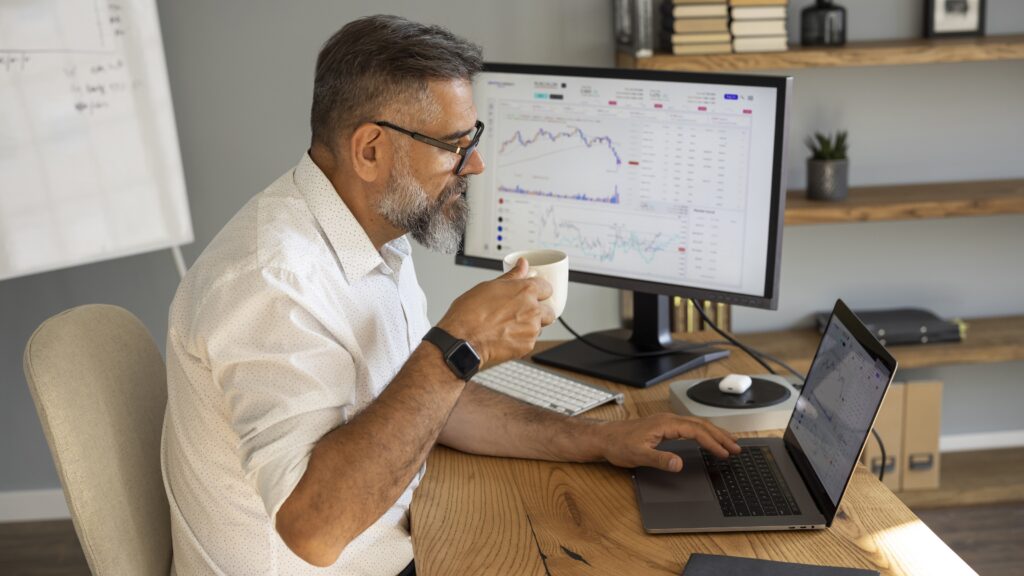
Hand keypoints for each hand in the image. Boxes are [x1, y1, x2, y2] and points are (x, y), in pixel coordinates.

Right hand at [437, 258, 554, 367]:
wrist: (461, 340)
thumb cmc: (469, 314)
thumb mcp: (489, 287)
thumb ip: (512, 276)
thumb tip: (522, 264)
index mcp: (525, 291)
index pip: (547, 288)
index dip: (540, 291)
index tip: (533, 294)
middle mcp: (532, 310)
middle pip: (549, 310)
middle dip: (540, 311)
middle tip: (522, 313)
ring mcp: (531, 329)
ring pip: (540, 327)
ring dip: (530, 326)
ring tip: (510, 326)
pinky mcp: (527, 346)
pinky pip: (531, 341)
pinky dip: (522, 339)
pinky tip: (506, 336)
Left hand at [595, 414, 740, 471]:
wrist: (604, 438)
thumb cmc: (619, 445)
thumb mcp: (638, 455)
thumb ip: (660, 459)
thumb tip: (679, 463)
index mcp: (665, 424)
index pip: (696, 431)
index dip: (713, 443)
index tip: (725, 453)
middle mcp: (668, 419)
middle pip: (701, 425)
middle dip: (721, 436)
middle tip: (737, 448)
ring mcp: (666, 421)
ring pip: (697, 424)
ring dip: (714, 433)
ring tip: (730, 442)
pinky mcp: (664, 426)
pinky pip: (690, 426)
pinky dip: (703, 432)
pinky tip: (707, 438)